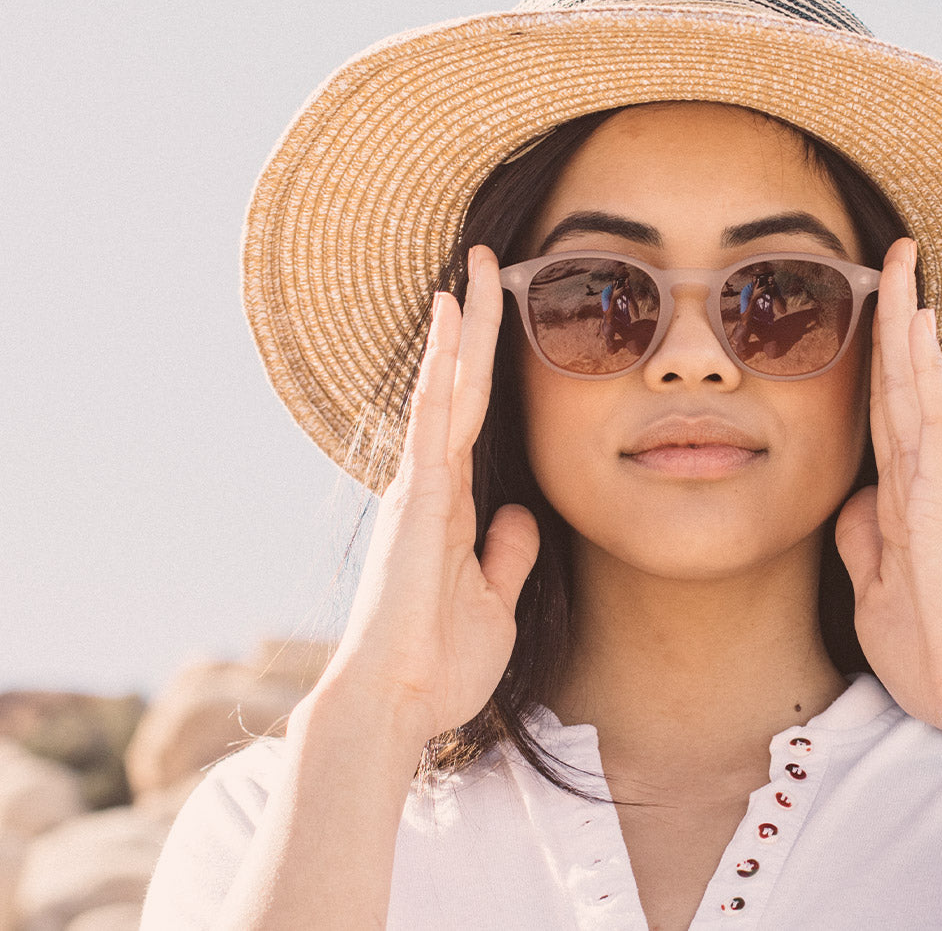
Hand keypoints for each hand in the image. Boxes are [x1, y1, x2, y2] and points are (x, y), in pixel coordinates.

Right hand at [315, 245, 539, 747]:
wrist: (397, 703)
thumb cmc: (439, 662)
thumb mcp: (496, 600)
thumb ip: (507, 553)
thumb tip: (523, 514)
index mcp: (452, 504)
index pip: (477, 416)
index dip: (487, 365)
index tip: (500, 314)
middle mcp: (433, 483)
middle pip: (462, 386)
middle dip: (478, 323)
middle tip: (491, 259)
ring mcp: (421, 486)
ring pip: (448, 387)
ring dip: (463, 325)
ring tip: (476, 263)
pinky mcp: (415, 497)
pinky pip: (434, 417)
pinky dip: (441, 366)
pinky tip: (449, 317)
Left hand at [834, 238, 941, 731]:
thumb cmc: (929, 648)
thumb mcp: (873, 587)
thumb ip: (864, 537)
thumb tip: (852, 496)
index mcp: (914, 496)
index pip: (889, 411)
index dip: (882, 358)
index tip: (877, 307)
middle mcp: (932, 480)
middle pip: (908, 383)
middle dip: (899, 317)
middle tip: (894, 253)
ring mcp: (940, 491)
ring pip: (924, 392)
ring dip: (912, 330)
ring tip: (903, 269)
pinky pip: (935, 433)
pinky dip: (928, 381)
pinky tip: (920, 338)